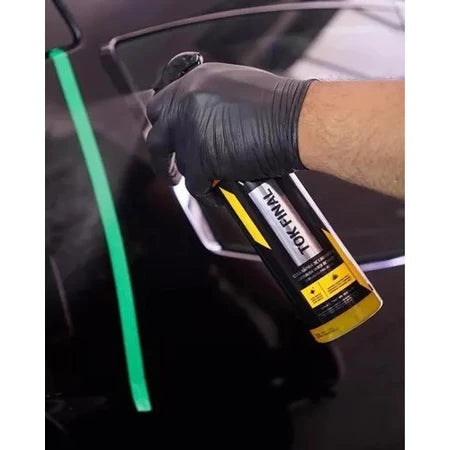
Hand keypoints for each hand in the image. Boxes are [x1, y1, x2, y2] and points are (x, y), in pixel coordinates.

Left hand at [146, 62, 313, 200]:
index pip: (161, 106)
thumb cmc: (279, 107)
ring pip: (180, 163)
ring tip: (211, 180)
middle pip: (156, 137)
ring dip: (194, 174)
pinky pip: (194, 185)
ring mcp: (190, 131)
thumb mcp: (234, 88)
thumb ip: (209, 100)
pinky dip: (207, 193)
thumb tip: (201, 120)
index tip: (168, 141)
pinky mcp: (200, 158)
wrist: (297, 120)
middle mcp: (186, 103)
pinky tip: (217, 193)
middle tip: (170, 170)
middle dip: (162, 157)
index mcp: (194, 82)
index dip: (164, 128)